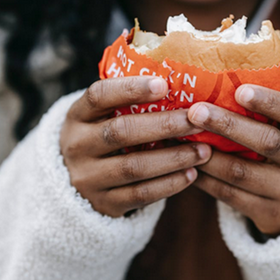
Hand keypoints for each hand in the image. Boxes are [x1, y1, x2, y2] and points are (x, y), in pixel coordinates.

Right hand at [60, 77, 211, 216]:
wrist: (76, 182)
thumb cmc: (105, 135)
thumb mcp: (103, 115)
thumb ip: (130, 100)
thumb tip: (179, 75)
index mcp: (77, 115)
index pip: (99, 95)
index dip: (130, 89)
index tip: (164, 84)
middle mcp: (77, 146)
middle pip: (121, 132)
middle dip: (164, 125)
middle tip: (197, 120)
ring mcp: (87, 178)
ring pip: (134, 167)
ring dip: (173, 158)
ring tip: (203, 150)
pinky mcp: (103, 204)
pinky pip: (140, 195)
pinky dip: (169, 184)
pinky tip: (192, 174)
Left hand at [187, 85, 279, 236]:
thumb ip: (271, 108)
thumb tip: (230, 68)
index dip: (271, 102)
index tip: (241, 90)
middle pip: (267, 142)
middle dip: (229, 125)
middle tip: (196, 111)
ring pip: (242, 172)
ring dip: (208, 154)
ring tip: (182, 137)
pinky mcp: (269, 214)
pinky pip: (230, 196)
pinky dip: (205, 179)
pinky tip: (186, 164)